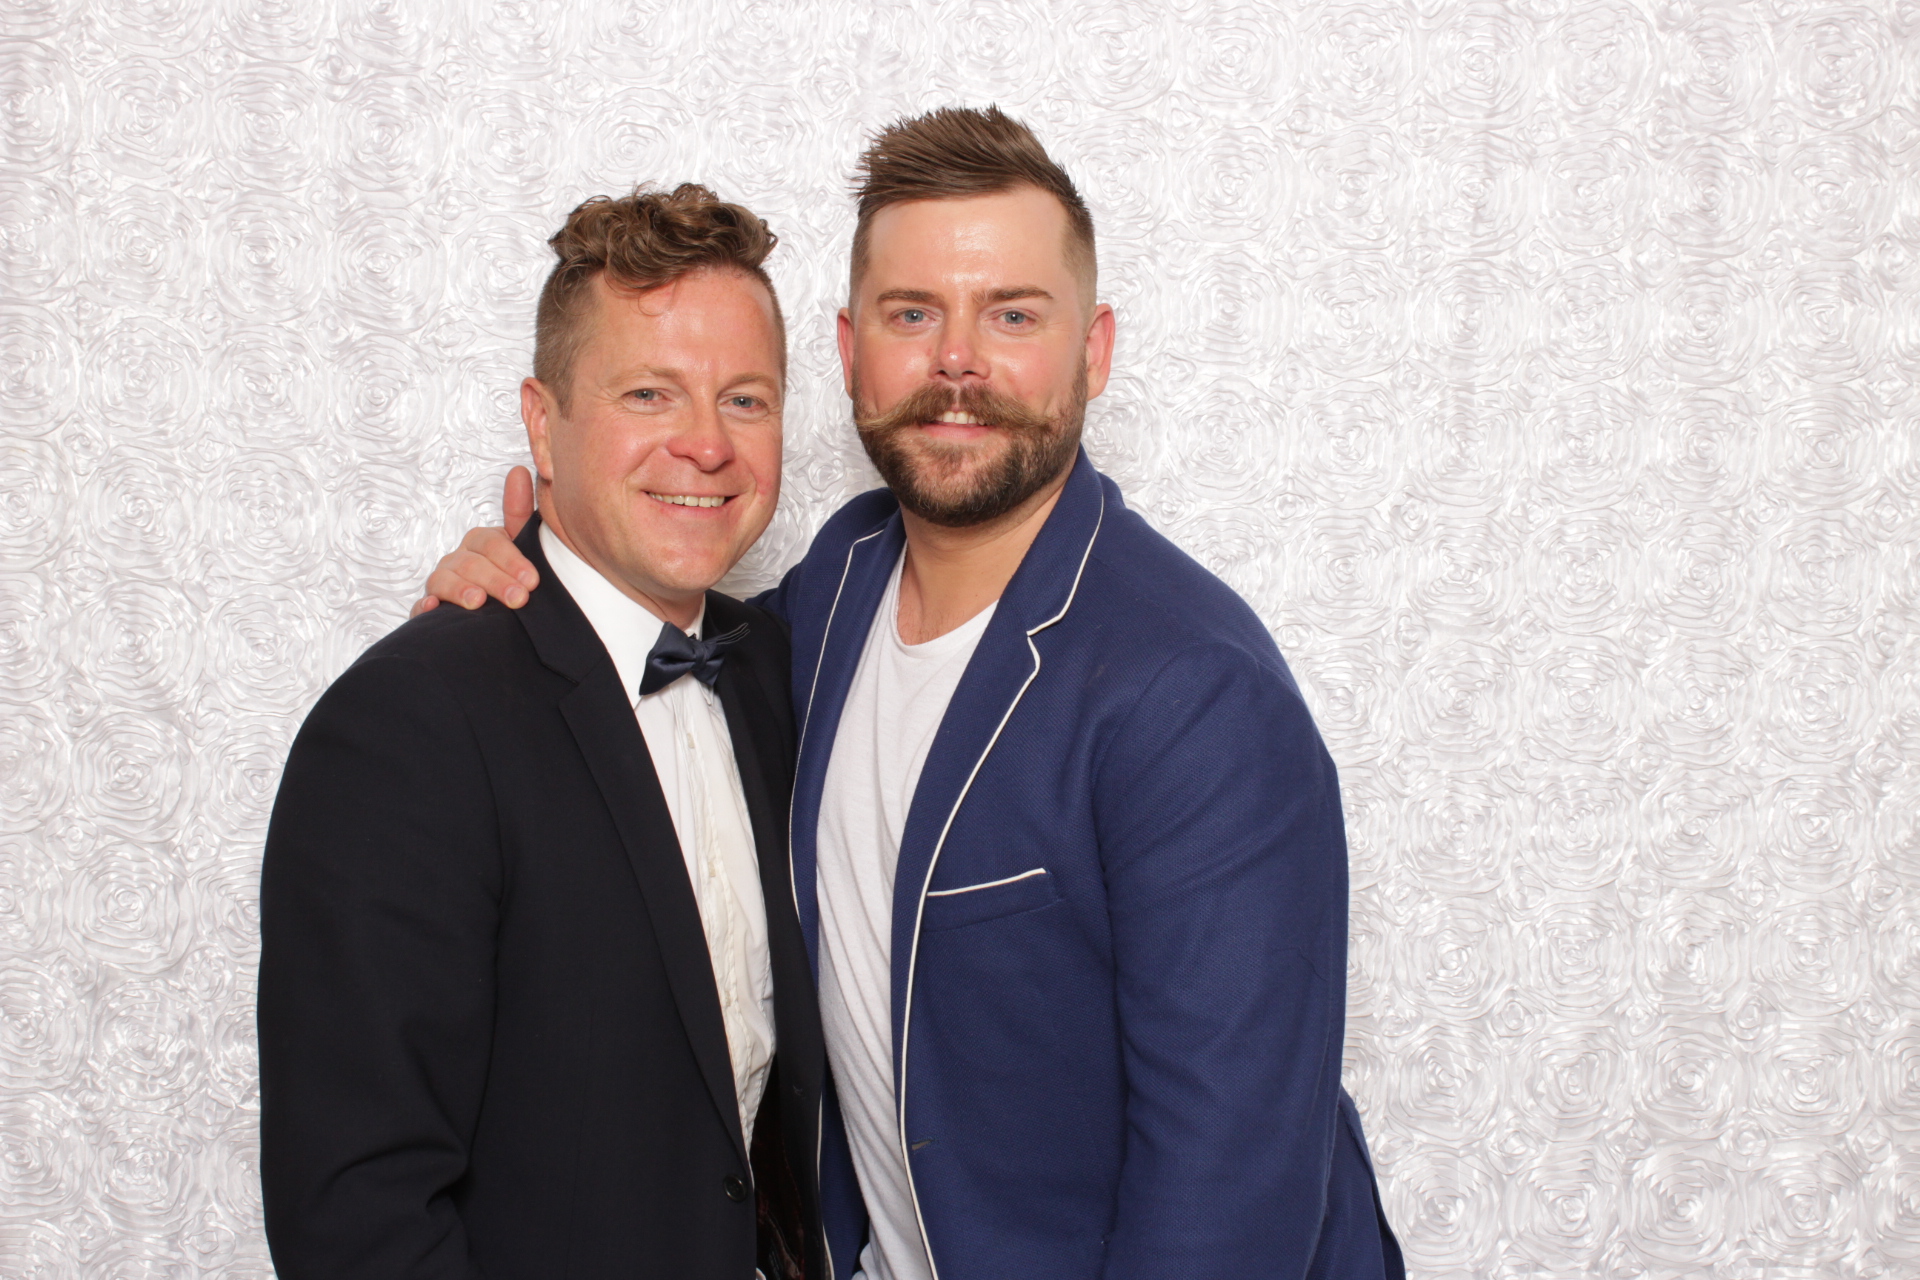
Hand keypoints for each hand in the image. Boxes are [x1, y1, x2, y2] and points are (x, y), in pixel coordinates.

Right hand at [410, 466, 540, 615]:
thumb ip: (519, 512)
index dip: (511, 560)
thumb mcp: (522, 546)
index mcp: (481, 543)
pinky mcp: (431, 608)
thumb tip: (519, 470)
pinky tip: (433, 607)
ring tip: (478, 602)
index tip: (532, 579)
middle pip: (471, 564)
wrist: (509, 614)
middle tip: (519, 598)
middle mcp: (458, 559)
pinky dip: (424, 606)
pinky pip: (420, 606)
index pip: (491, 543)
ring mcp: (443, 582)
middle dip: (496, 581)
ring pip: (443, 580)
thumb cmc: (515, 577)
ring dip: (460, 589)